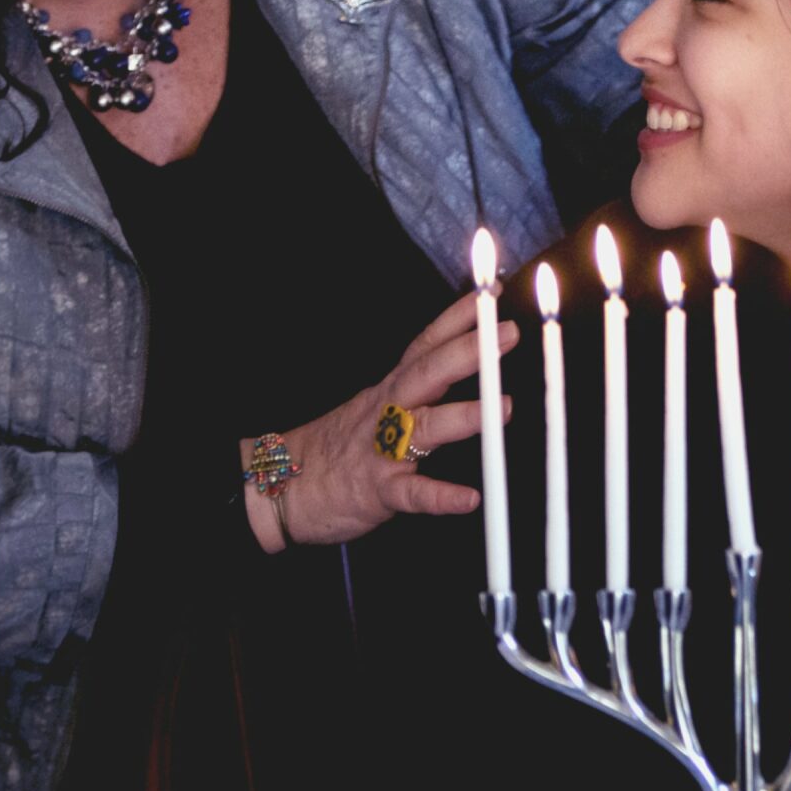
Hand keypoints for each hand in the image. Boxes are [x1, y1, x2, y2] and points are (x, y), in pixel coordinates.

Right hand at [243, 290, 517, 550]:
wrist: (282, 487)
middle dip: (469, 351)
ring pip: (424, 427)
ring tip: (505, 408)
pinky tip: (469, 498)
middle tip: (508, 332)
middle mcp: (387, 412)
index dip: (457, 318)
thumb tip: (459, 362)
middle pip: (428, 373)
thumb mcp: (375, 404)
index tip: (491, 292)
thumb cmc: (338, 446)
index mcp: (390, 390)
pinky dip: (440, 496)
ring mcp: (381, 451)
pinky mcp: (377, 491)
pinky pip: (411, 494)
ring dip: (464, 415)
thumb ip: (414, 387)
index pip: (426, 345)